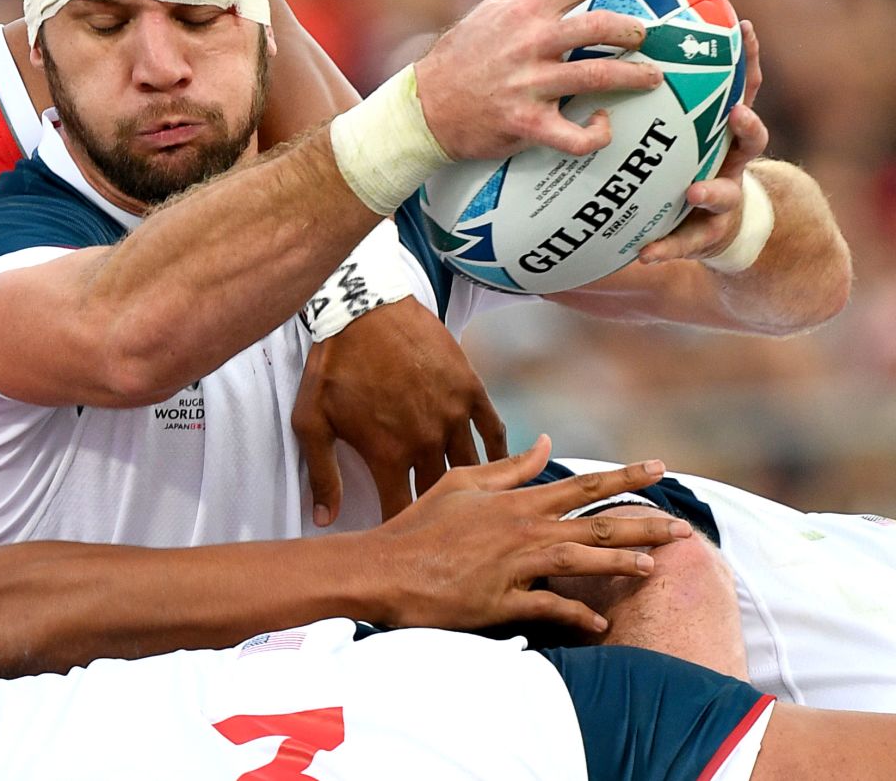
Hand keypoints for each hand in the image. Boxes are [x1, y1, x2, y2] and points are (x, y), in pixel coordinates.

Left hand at [293, 298, 505, 523]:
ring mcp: (453, 414)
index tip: (402, 540)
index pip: (401, 511)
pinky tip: (502, 468)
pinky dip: (501, 453)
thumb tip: (324, 520)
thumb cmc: (333, 364)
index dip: (401, 529)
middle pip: (440, 494)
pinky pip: (494, 430)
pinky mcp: (470, 389)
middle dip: (439, 514)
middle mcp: (426, 440)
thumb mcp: (311, 420)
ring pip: (473, 468)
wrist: (363, 308)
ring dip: (474, 489)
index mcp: (387, 454)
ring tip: (476, 507)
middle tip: (441, 527)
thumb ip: (322, 474)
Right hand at [366, 435, 690, 633]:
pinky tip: (600, 623)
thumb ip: (508, 467)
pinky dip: (577, 614)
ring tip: (653, 567)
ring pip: (580, 560)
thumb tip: (545, 443)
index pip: (581, 486)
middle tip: (682, 529)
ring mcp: (513, 566)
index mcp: (515, 502)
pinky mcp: (501, 600)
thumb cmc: (419, 525)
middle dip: (642, 524)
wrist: (383, 567)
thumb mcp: (462, 484)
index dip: (624, 476)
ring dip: (620, 563)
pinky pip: (549, 606)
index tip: (660, 468)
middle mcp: (522, 530)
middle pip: (595, 525)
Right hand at [415, 0, 664, 159]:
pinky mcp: (525, 123)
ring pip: (595, 78)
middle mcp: (529, 44)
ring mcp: (527, 85)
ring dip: (632, 78)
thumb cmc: (461, 55)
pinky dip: (595, 133)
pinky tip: (602, 124)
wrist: (423, 107)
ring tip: (651, 78)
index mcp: (524, 12)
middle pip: (598, 27)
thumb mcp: (492, 10)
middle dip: (631, 30)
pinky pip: (572, 135)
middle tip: (644, 37)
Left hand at [638, 19, 768, 263]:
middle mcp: (730, 164)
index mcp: (723, 133)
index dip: (750, 60)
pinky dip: (665, 248)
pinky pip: (684, 243)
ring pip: (725, 195)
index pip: (742, 90)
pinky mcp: (704, 237)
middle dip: (747, 127)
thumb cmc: (682, 166)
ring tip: (695, 192)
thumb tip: (606, 49)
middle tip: (736, 114)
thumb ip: (649, 98)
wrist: (714, 228)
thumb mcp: (673, 129)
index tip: (747, 29)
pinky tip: (643, 255)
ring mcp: (723, 201)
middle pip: (750, 141)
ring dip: (712, 192)